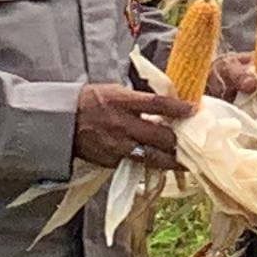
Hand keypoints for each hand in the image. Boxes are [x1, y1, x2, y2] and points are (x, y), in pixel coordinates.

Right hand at [73, 85, 193, 168]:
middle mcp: (122, 125)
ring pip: (153, 158)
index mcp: (123, 102)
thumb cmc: (91, 101)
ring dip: (171, 160)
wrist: (62, 122)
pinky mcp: (112, 161)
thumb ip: (139, 100)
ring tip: (187, 163)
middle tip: (195, 143)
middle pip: (160, 136)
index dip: (178, 108)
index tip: (194, 110)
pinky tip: (160, 163)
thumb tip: (165, 106)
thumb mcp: (115, 92)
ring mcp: (118, 146)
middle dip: (180, 141)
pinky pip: (136, 164)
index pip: (157, 104)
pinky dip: (149, 163)